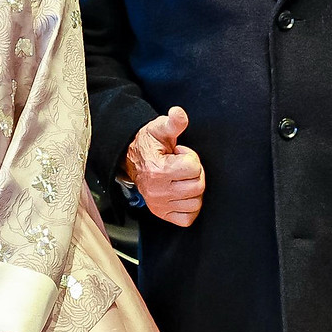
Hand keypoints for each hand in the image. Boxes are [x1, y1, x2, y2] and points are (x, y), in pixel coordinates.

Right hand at [123, 106, 204, 226]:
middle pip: (198, 186)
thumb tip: (178, 113)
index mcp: (159, 171)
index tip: (179, 155)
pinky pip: (188, 219)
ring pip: (196, 203)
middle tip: (182, 167)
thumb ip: (174, 122)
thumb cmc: (151, 144)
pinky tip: (183, 195)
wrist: (133, 159)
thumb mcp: (160, 129)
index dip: (191, 158)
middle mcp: (158, 191)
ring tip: (181, 179)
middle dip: (194, 174)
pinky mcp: (162, 214)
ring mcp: (159, 205)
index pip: (194, 168)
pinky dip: (189, 208)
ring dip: (193, 190)